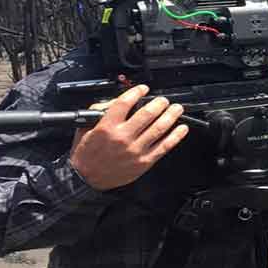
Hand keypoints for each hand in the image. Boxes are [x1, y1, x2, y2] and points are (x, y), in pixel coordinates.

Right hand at [69, 84, 188, 191]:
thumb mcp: (85, 128)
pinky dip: (176, 136)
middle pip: (147, 114)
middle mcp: (122, 138)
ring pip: (158, 129)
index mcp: (106, 127)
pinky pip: (164, 147)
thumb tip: (118, 100)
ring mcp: (135, 150)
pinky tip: (182, 128)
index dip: (136, 92)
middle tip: (164, 100)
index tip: (143, 89)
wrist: (86, 179)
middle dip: (159, 103)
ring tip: (176, 109)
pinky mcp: (144, 162)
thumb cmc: (87, 154)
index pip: (124, 103)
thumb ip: (100, 111)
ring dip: (171, 116)